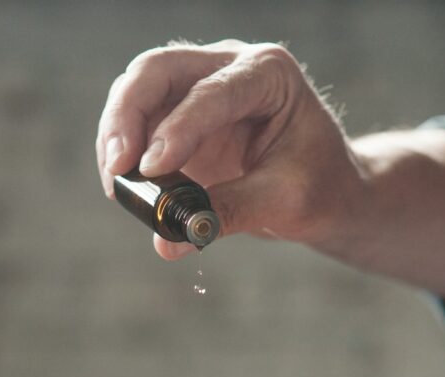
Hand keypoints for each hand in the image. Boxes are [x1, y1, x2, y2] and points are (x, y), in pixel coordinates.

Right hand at [96, 40, 362, 259]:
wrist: (327, 191)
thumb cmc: (318, 187)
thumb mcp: (284, 201)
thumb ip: (228, 214)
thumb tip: (168, 241)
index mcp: (269, 74)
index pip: (212, 92)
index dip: (177, 128)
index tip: (152, 169)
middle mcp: (228, 67)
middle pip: (158, 71)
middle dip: (127, 116)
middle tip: (116, 168)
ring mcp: (198, 86)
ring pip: (136, 91)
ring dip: (116, 135)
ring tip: (117, 186)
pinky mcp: (177, 115)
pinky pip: (135, 122)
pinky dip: (123, 153)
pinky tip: (124, 187)